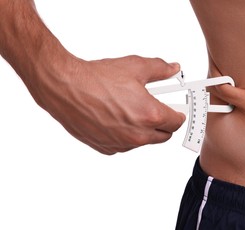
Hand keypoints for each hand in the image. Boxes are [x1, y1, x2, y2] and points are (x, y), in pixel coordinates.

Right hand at [38, 55, 185, 154]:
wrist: (65, 88)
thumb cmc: (98, 78)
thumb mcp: (135, 67)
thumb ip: (160, 69)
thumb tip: (173, 69)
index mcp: (150, 116)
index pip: (177, 122)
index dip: (178, 114)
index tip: (177, 110)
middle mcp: (138, 135)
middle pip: (164, 136)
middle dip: (163, 124)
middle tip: (156, 110)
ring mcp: (122, 144)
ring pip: (143, 141)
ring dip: (144, 130)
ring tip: (131, 110)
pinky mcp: (106, 148)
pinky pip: (124, 145)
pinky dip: (125, 135)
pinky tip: (115, 119)